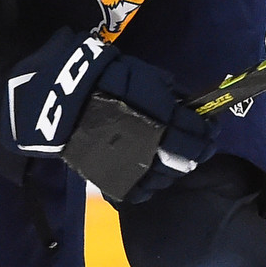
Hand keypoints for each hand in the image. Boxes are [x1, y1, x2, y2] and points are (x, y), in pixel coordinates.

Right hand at [4, 27, 216, 202]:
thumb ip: (166, 92)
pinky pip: (138, 192)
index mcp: (158, 118)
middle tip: (199, 146)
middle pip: (184, 159)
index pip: (195, 133)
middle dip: (195, 153)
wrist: (55, 98)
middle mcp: (148, 146)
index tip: (210, 129)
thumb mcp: (140, 74)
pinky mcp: (109, 177)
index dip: (207, 132)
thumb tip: (187, 105)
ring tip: (175, 161)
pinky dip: (149, 187)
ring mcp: (128, 165)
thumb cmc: (100, 79)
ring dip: (175, 170)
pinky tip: (152, 177)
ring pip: (164, 178)